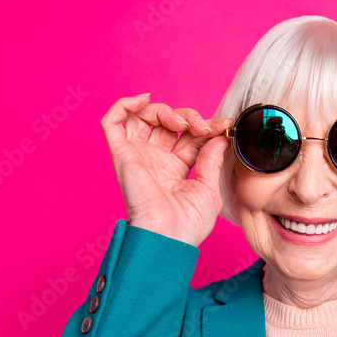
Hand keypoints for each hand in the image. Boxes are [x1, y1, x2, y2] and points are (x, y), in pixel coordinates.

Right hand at [100, 94, 232, 246]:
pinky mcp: (122, 156)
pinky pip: (111, 123)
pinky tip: (143, 100)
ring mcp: (138, 156)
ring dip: (163, 110)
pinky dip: (123, 105)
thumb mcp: (209, 188)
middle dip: (188, 116)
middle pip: (166, 122)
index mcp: (176, 168)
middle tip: (204, 127)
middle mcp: (155, 159)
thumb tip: (219, 137)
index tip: (225, 126)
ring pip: (141, 116)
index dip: (206, 126)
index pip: (188, 135)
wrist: (170, 237)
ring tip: (180, 122)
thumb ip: (211, 160)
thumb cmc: (189, 224)